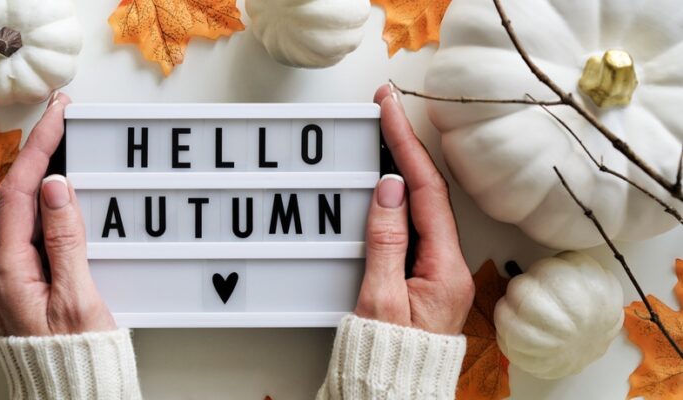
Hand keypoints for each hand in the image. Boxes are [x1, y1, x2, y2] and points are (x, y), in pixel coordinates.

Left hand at [0, 93, 115, 336]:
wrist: (74, 394)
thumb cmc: (75, 358)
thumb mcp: (76, 297)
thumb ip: (65, 240)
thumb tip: (56, 188)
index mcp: (11, 271)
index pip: (23, 193)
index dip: (39, 148)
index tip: (57, 116)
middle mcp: (6, 271)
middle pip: (19, 197)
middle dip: (39, 153)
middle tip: (61, 118)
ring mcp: (17, 278)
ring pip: (28, 214)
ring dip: (46, 176)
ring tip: (64, 144)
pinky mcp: (32, 285)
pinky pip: (37, 233)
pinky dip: (52, 206)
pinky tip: (66, 196)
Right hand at [354, 84, 474, 334]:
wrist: (391, 391)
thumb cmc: (386, 355)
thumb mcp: (379, 298)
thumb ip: (385, 241)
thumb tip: (391, 189)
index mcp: (445, 269)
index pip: (427, 193)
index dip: (406, 147)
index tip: (390, 111)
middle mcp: (449, 266)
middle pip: (430, 193)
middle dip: (407, 147)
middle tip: (387, 108)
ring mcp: (438, 270)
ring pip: (423, 206)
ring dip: (404, 167)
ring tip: (385, 133)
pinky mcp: (424, 276)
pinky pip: (415, 225)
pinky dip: (400, 196)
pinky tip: (388, 180)